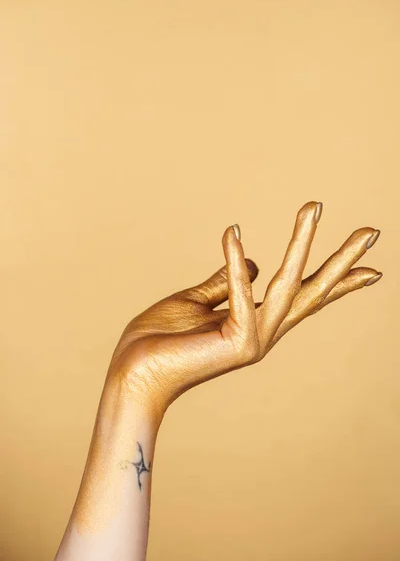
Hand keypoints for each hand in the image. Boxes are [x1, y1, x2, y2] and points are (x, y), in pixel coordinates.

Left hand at [108, 201, 381, 416]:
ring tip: (313, 207)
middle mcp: (262, 331)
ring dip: (301, 242)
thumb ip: (224, 282)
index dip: (337, 280)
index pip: (304, 296)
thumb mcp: (196, 300)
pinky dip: (235, 263)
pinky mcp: (234, 342)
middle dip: (343, 260)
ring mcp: (252, 339)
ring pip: (288, 286)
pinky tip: (233, 232)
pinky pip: (237, 293)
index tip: (370, 266)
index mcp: (255, 322)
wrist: (133, 373)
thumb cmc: (160, 339)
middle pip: (312, 291)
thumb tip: (252, 261)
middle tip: (373, 231)